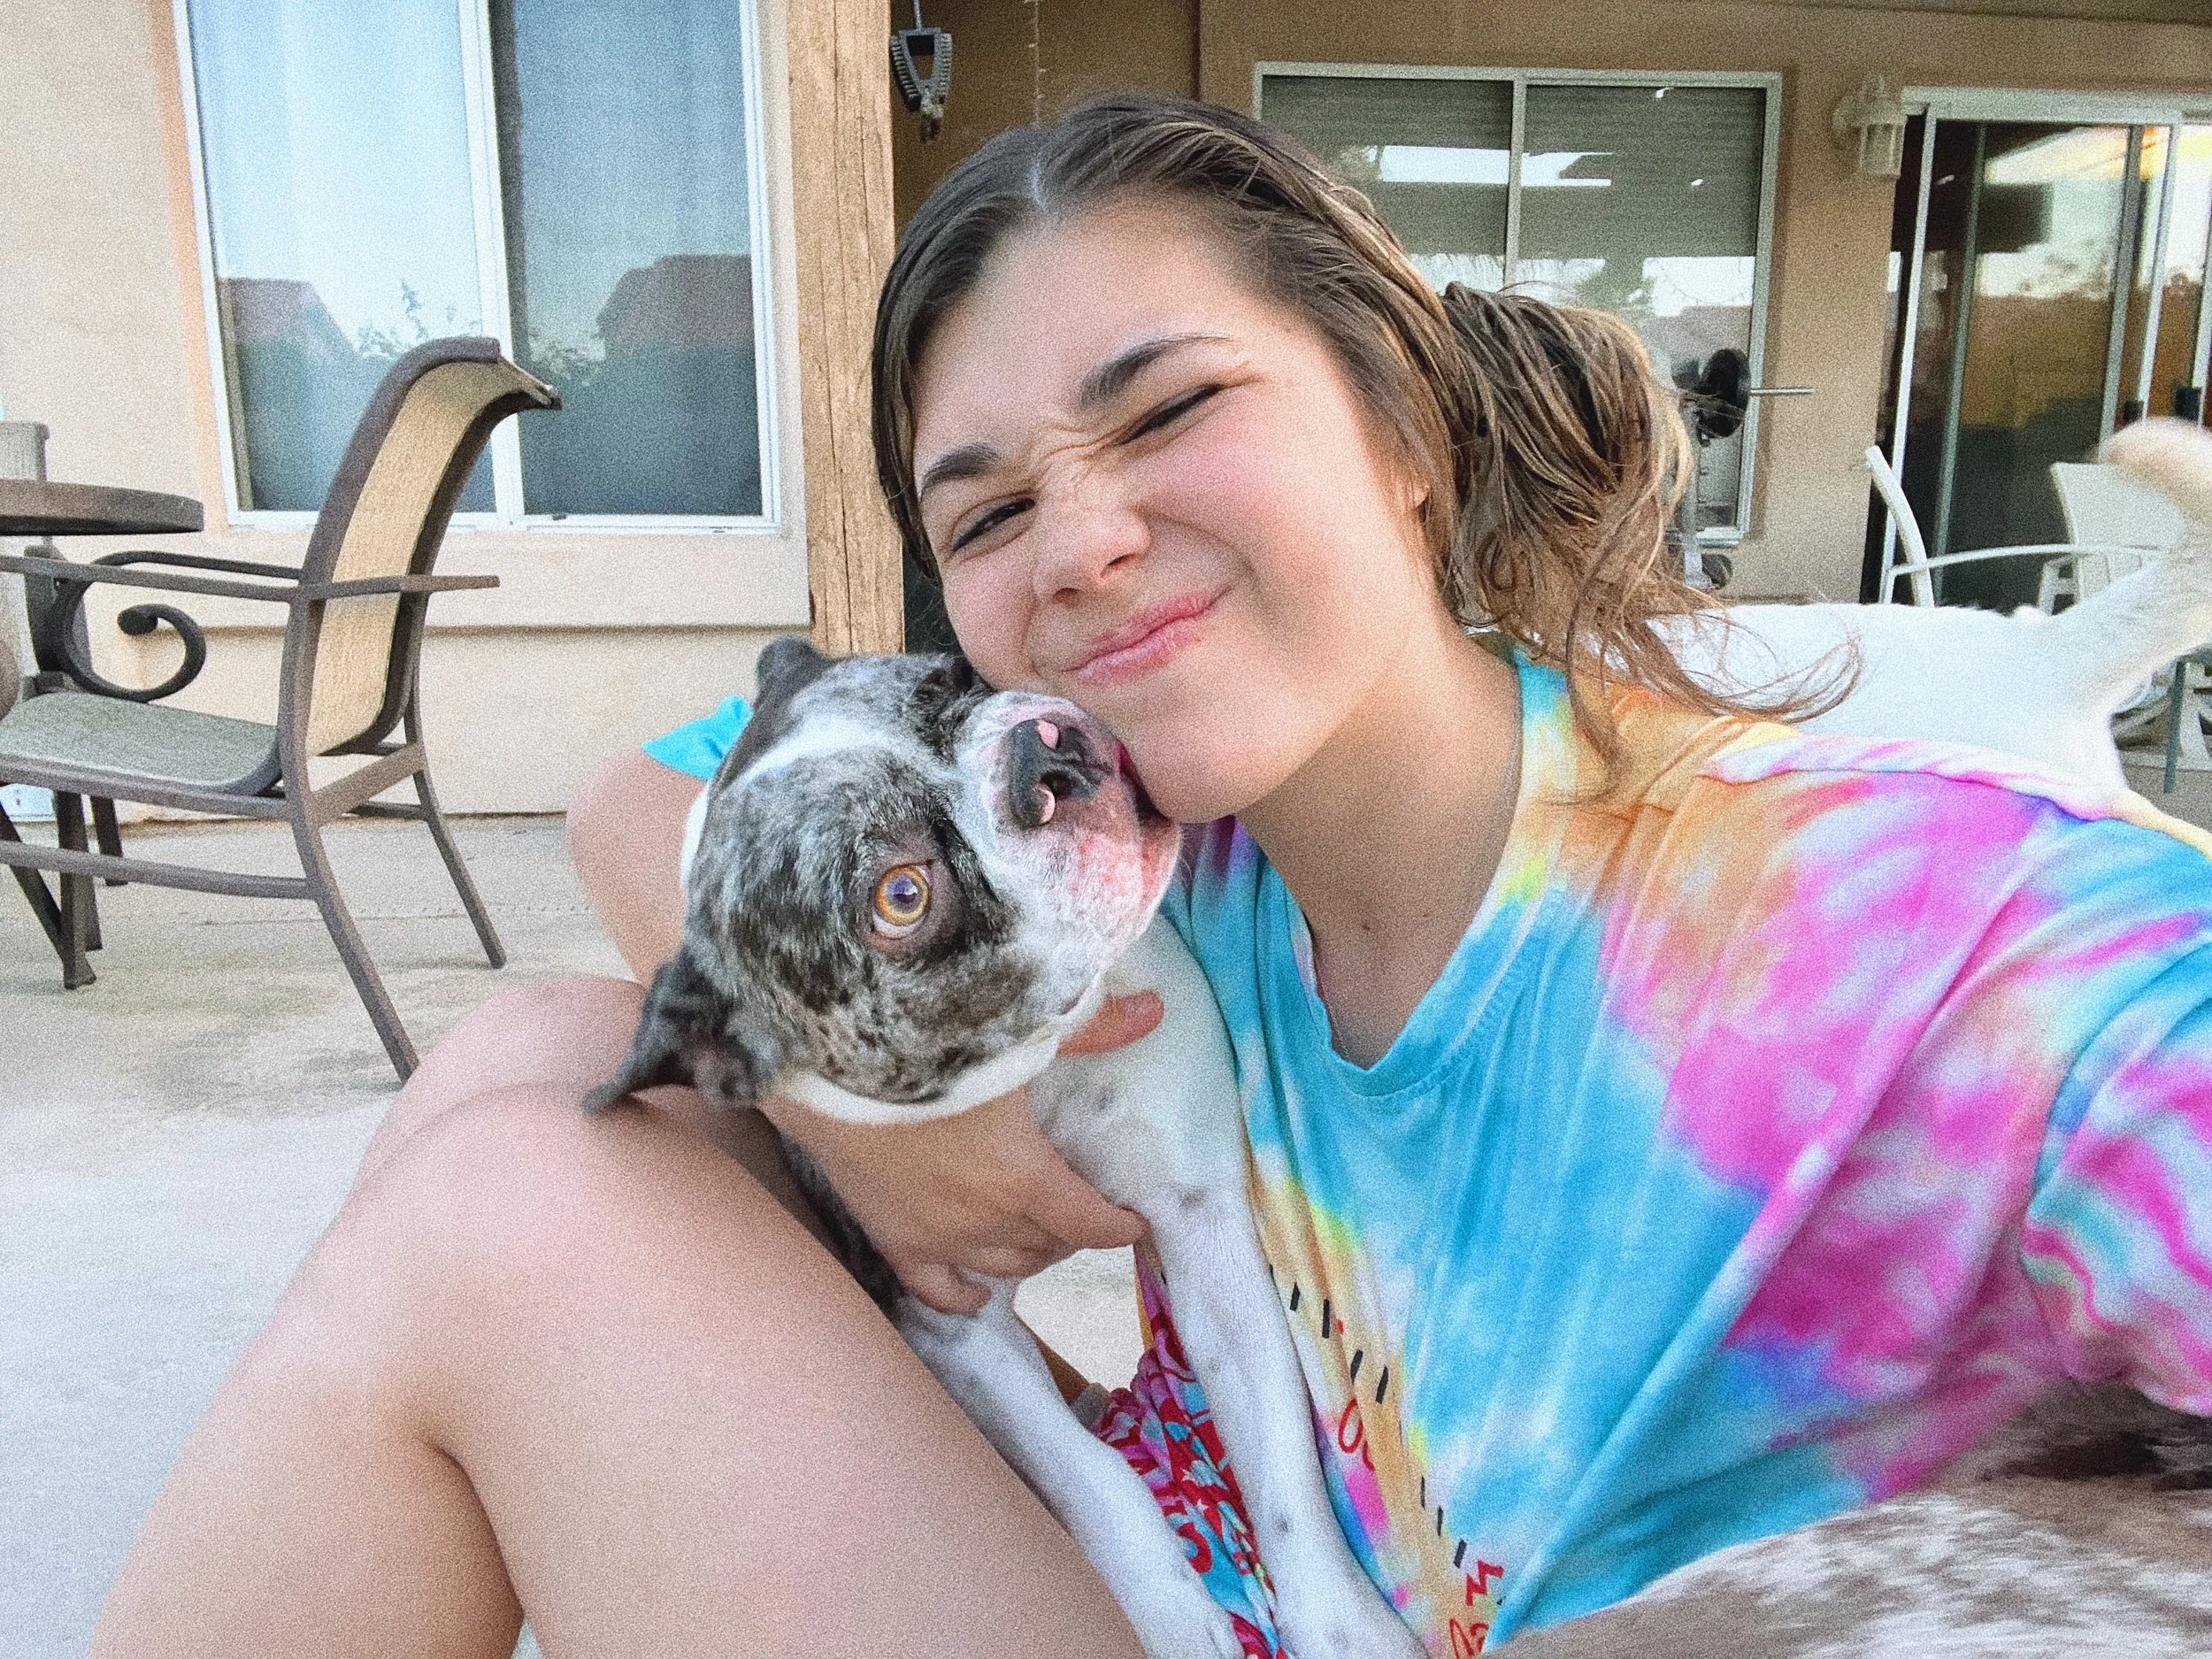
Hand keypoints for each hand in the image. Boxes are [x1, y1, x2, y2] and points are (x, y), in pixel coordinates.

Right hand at [757, 992, 1161, 1313]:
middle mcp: (982, 1218)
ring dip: (1030, 1255)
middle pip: (1048, 1245)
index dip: (1119, 1225)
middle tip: (1081, 1205)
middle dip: (1073, 1230)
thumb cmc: (926, 1040)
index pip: (1089, 1221)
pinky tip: (978, 1293)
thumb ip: (1091, 1027)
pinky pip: (934, 1290)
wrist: (828, 1057)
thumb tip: (1157, 1009)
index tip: (1135, 1219)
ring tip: (1041, 1236)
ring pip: (1001, 1268)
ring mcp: (934, 1235)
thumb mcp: (1015, 1030)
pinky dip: (962, 1296)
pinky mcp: (890, 1236)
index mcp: (1021, 1174)